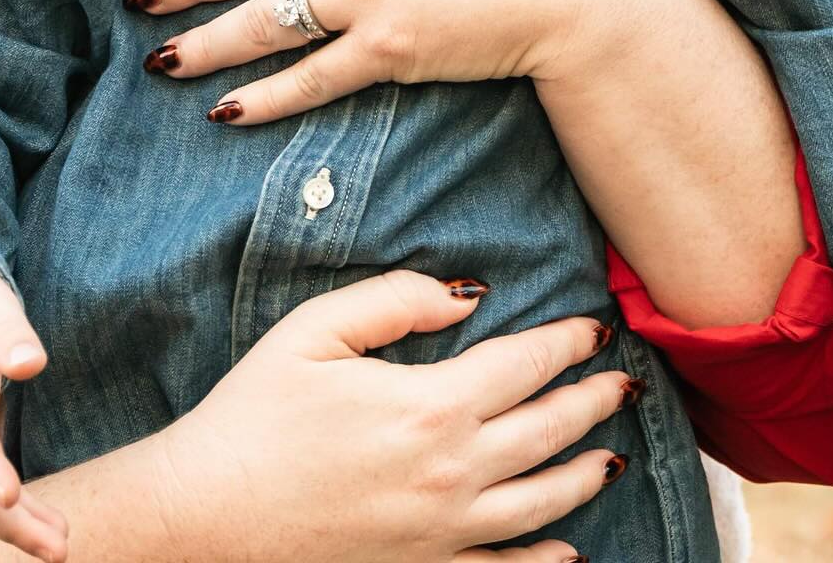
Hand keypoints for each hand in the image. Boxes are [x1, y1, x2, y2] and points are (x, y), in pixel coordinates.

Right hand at [155, 269, 627, 561]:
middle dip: (590, 401)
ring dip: (584, 472)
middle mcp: (452, 473)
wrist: (210, 515)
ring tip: (611, 452)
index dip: (565, 343)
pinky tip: (569, 553)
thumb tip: (462, 296)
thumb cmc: (254, 415)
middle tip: (622, 381)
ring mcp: (443, 531)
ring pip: (541, 503)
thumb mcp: (314, 330)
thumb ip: (393, 301)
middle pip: (546, 432)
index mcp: (429, 406)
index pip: (523, 367)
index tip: (594, 327)